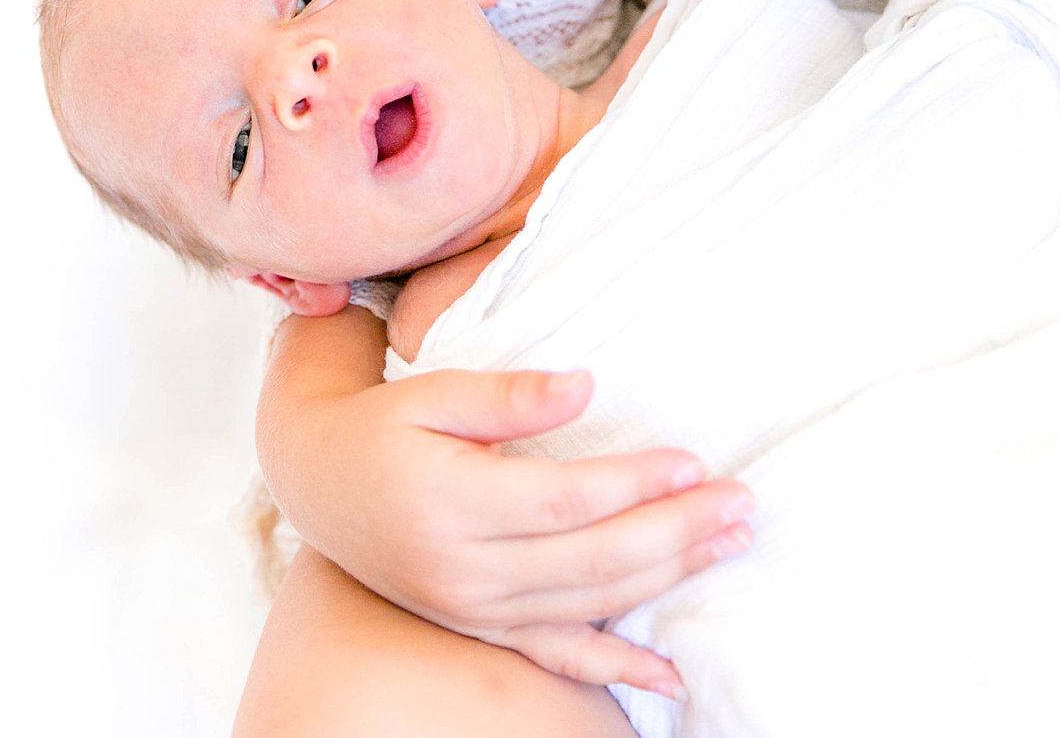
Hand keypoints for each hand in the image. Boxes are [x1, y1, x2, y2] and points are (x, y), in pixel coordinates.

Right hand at [257, 312, 753, 698]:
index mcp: (452, 502)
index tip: (693, 460)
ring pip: (589, 602)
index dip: (636, 484)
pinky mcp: (480, 625)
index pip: (567, 499)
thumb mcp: (431, 392)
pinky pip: (559, 655)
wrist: (316, 478)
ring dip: (668, 577)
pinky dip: (617, 666)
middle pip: (594, 558)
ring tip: (729, 545)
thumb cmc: (380, 426)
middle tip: (743, 505)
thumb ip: (507, 396)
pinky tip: (671, 673)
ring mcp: (474, 607)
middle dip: (678, 532)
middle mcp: (464, 568)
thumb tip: (586, 386)